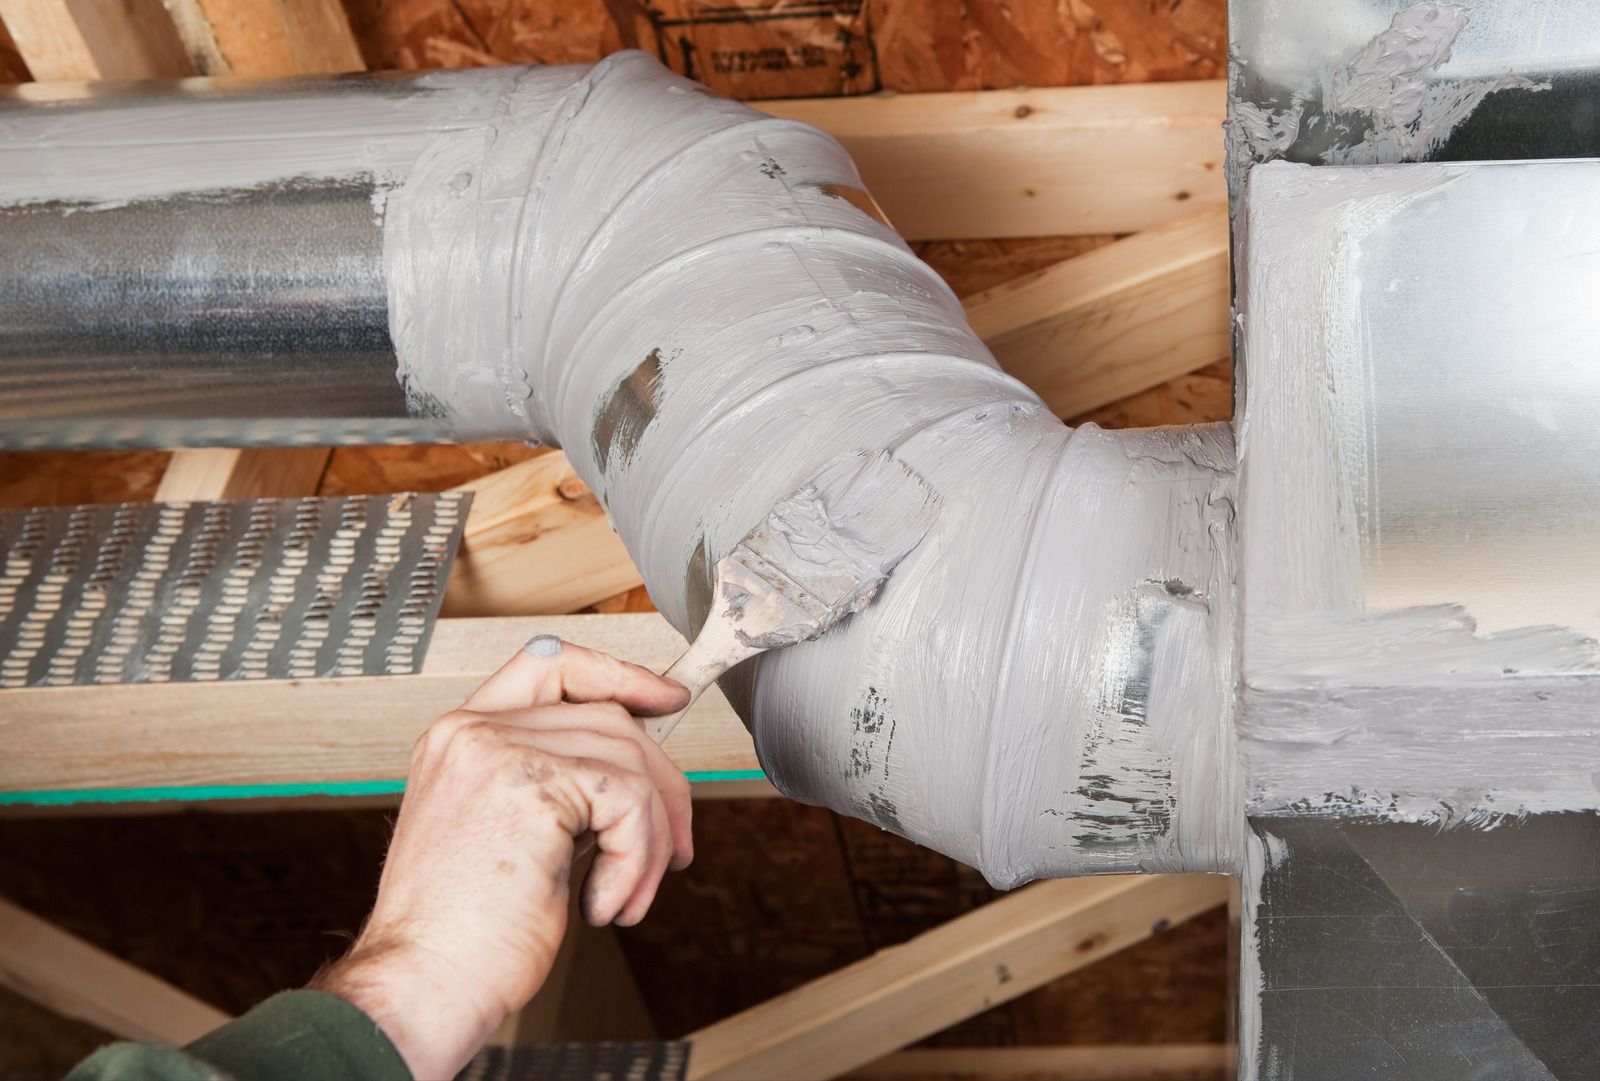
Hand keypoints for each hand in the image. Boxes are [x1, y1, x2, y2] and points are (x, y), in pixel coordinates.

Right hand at [315, 637, 691, 1079]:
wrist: (423, 985)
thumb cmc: (462, 932)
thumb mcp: (504, 834)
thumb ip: (552, 783)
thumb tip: (636, 767)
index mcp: (460, 737)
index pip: (550, 663)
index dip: (617, 674)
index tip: (665, 699)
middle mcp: (473, 732)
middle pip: (609, 719)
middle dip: (660, 786)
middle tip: (673, 850)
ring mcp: (499, 753)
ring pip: (629, 763)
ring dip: (650, 838)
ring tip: (628, 894)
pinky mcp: (533, 788)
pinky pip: (629, 803)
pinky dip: (636, 860)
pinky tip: (605, 903)